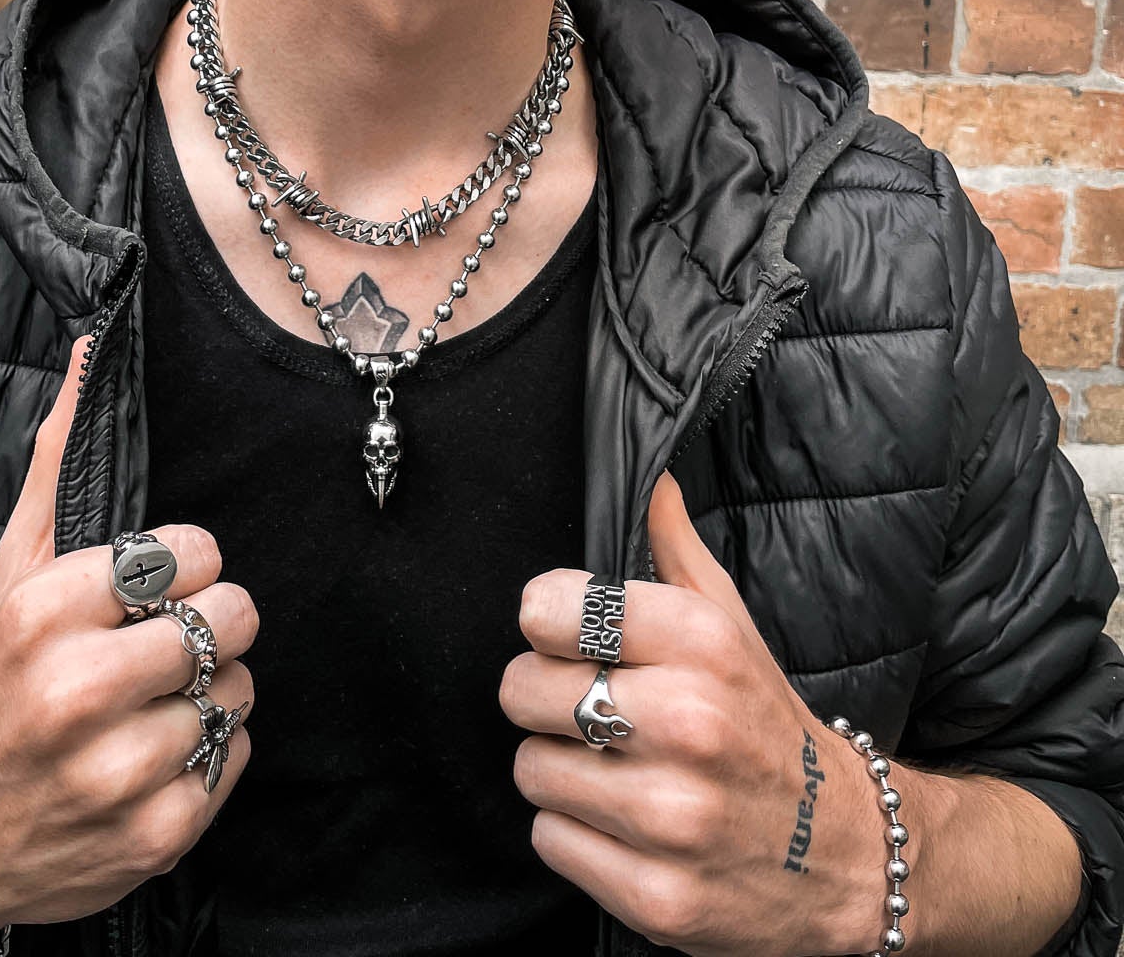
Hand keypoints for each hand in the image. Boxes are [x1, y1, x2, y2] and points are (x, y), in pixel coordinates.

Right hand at [0, 336, 257, 944]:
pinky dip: (210, 752)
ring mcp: (118, 773)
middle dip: (207, 622)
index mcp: (45, 613)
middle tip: (162, 639)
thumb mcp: (13, 565)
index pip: (195, 551)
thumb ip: (58, 456)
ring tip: (152, 698)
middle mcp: (78, 694)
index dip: (185, 563)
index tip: (154, 582)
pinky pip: (237, 756)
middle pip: (229, 618)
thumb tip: (94, 347)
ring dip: (210, 689)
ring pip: (239, 688)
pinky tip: (155, 751)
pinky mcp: (155, 836)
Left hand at [500, 471, 884, 956]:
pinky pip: (550, 839)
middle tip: (590, 712)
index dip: (547, 624)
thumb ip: (675, 548)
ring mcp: (672, 816)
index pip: (546, 608)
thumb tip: (649, 477)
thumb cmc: (766, 724)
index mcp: (701, 645)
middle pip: (523, 690)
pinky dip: (574, 833)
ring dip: (559, 770)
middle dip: (544, 700)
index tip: (570, 639)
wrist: (848, 856)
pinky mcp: (658, 895)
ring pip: (529, 768)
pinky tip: (622, 824)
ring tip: (614, 769)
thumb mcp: (732, 626)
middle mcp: (687, 724)